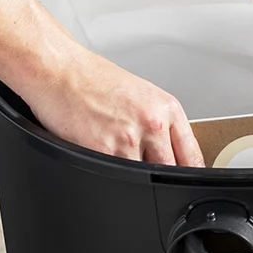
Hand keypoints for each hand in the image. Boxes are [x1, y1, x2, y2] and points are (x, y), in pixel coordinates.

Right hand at [14, 31, 205, 166]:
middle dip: (161, 178)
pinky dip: (112, 178)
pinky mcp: (104, 151)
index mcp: (167, 108)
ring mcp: (129, 139)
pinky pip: (116, 180)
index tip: (185, 182)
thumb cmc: (93, 80)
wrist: (60, 71)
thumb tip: (169, 154)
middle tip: (148, 177)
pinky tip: (101, 161)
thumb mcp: (140, 96)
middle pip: (172, 170)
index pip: (192, 154)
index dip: (190, 174)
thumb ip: (159, 125)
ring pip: (145, 179)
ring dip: (135, 180)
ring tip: (117, 160)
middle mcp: (153, 122)